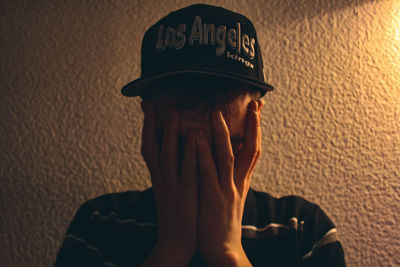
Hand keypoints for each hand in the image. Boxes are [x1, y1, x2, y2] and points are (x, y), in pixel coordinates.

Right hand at [140, 101, 197, 265]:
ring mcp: (173, 187)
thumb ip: (173, 171)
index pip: (149, 148)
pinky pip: (188, 171)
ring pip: (168, 156)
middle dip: (151, 125)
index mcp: (159, 178)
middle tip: (152, 102)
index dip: (147, 127)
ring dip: (170, 133)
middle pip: (152, 148)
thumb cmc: (177, 214)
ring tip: (174, 112)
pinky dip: (190, 153)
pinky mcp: (186, 195)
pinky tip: (195, 137)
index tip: (147, 107)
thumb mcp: (171, 190)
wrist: (175, 244)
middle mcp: (162, 180)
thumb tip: (175, 153)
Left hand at [197, 101, 260, 265]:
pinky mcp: (212, 198)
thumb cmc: (224, 221)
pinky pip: (208, 173)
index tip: (258, 109)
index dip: (257, 129)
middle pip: (250, 149)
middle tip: (253, 104)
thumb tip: (233, 157)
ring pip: (227, 157)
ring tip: (215, 114)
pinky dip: (204, 154)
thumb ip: (233, 175)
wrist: (224, 249)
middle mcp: (238, 182)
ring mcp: (226, 190)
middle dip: (252, 126)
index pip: (254, 150)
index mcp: (242, 181)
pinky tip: (197, 139)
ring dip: (222, 135)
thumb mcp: (233, 195)